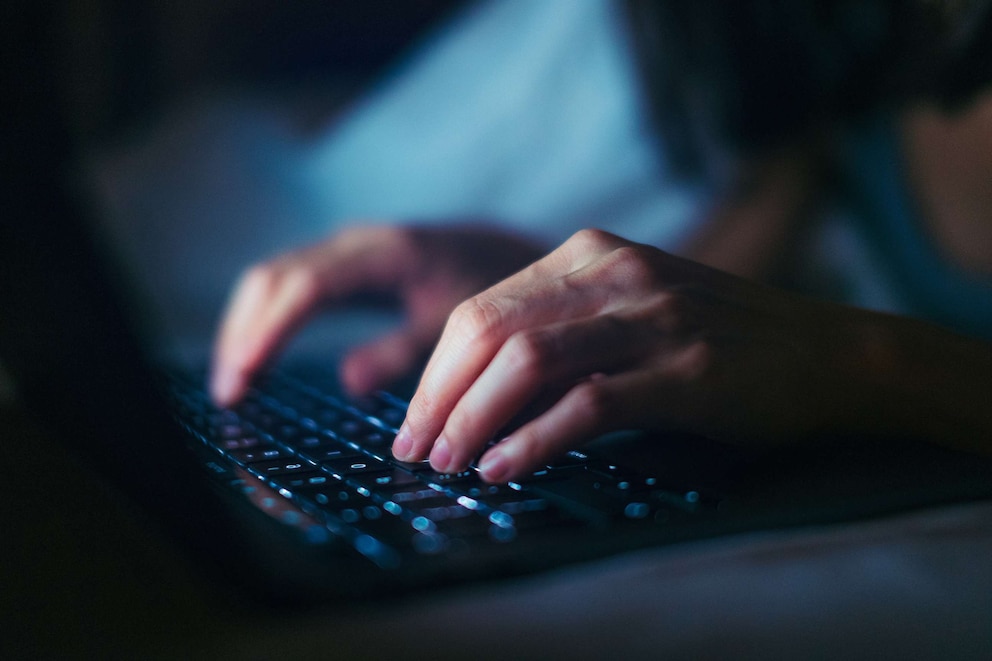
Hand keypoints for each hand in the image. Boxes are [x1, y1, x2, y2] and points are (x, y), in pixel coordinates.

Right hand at [210, 222, 545, 405]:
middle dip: (243, 334)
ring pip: (271, 280)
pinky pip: (285, 286)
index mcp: (384, 254)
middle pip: (273, 279)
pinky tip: (254, 360)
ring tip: (232, 387)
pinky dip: (263, 321)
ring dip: (244, 329)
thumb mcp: (456, 326)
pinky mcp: (340, 265)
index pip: (306, 286)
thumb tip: (348, 381)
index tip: (244, 373)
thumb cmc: (488, 289)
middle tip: (229, 396)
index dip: (270, 329)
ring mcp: (343, 250)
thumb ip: (406, 352)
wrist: (505, 251)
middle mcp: (354, 244)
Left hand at [392, 228, 902, 481]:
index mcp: (590, 253)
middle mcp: (615, 272)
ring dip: (472, 418)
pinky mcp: (687, 368)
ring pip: (528, 359)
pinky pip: (589, 402)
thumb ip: (561, 335)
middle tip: (415, 450)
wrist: (830, 352)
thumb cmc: (720, 339)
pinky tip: (503, 470)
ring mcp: (654, 316)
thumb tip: (474, 395)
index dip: (435, 369)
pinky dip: (534, 439)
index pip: (482, 307)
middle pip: (489, 328)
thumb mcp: (631, 312)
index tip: (415, 420)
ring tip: (448, 464)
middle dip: (438, 395)